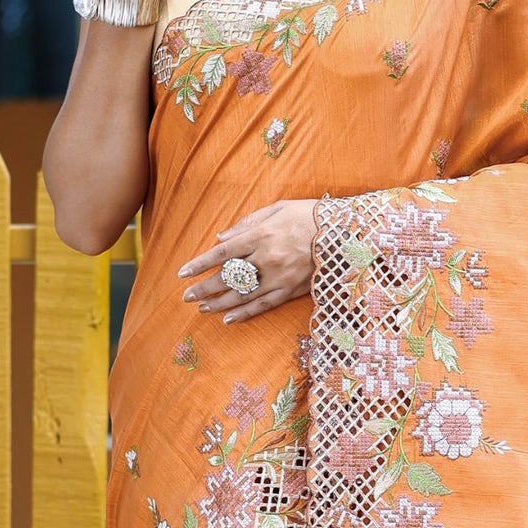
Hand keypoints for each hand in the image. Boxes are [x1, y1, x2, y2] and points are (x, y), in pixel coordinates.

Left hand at [179, 200, 318, 323]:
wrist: (345, 232)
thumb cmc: (309, 215)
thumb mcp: (277, 208)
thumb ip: (247, 223)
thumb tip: (220, 238)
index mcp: (261, 235)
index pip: (223, 253)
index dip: (200, 264)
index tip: (183, 273)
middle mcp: (267, 258)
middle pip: (229, 277)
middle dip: (205, 288)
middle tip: (187, 296)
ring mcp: (279, 277)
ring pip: (243, 295)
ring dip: (220, 303)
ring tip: (202, 308)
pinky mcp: (292, 290)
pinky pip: (264, 305)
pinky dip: (245, 313)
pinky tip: (228, 319)